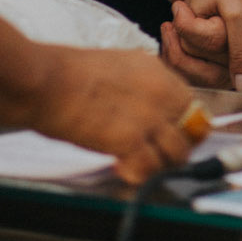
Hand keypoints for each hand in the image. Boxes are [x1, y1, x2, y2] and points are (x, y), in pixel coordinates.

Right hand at [30, 47, 195, 185]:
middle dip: (177, 148)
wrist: (49, 82)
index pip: (192, 104)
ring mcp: (149, 118)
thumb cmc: (71, 73)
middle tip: (157, 156)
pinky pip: (150, 169)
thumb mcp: (119, 65)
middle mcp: (161, 93)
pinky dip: (138, 175)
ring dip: (160, 165)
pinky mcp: (131, 141)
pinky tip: (122, 168)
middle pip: (192, 132)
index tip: (174, 135)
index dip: (184, 124)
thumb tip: (147, 104)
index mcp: (158, 72)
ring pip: (176, 154)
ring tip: (140, 166)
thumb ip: (141, 83)